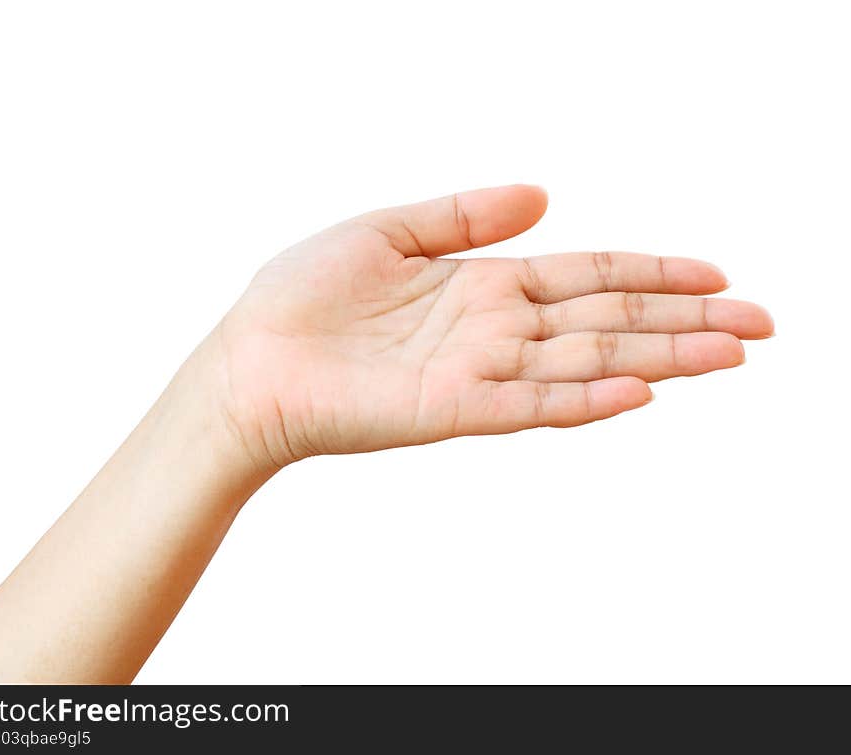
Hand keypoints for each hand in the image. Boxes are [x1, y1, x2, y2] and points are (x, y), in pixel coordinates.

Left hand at [216, 185, 772, 469]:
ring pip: (584, 362)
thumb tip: (545, 193)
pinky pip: (527, 403)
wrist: (251, 358)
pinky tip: (638, 390)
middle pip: (607, 321)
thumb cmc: (306, 294)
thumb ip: (465, 214)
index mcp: (483, 284)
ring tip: (730, 356)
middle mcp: (493, 329)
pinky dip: (583, 397)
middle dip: (684, 323)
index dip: (652, 275)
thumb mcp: (389, 229)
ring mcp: (476, 371)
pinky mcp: (448, 409)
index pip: (588, 275)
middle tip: (762, 325)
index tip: (716, 276)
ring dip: (659, 359)